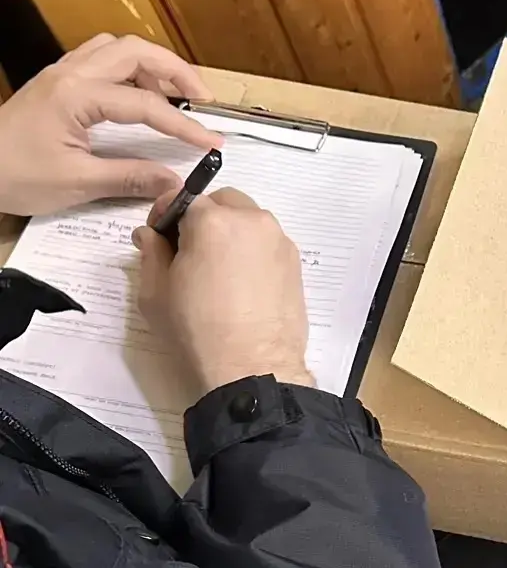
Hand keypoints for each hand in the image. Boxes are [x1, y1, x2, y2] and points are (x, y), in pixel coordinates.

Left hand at [0, 34, 216, 215]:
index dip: (184, 127)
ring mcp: (61, 72)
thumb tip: (173, 182)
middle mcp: (71, 73)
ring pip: (117, 48)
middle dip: (176, 71)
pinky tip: (135, 95)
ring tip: (171, 97)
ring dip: (150, 65)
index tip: (213, 143)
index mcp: (77, 96)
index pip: (145, 106)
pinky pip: (99, 58)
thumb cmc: (14, 176)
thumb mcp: (75, 183)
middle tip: (202, 99)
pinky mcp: (55, 81)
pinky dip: (126, 69)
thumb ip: (129, 178)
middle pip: (136, 52)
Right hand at [133, 186, 313, 397]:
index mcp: (212, 222)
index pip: (183, 198)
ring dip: (230, 232)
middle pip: (222, 203)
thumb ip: (151, 253)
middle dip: (202, 218)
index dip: (165, 213)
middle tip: (188, 252)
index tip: (157, 234)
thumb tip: (149, 233)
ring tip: (217, 270)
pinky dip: (252, 251)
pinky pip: (267, 243)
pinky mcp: (295, 263)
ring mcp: (279, 241)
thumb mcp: (156, 294)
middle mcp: (251, 221)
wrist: (252, 369)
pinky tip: (241, 283)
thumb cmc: (197, 332)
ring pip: (248, 221)